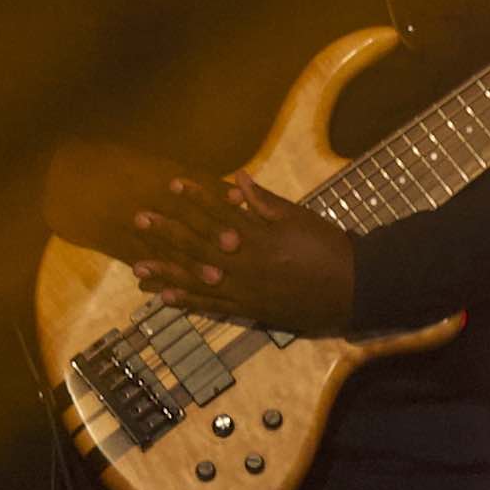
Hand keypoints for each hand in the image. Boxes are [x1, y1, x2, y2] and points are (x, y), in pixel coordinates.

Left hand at [126, 174, 362, 335]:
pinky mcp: (249, 309)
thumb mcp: (299, 218)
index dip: (193, 199)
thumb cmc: (328, 248)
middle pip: (198, 246)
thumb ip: (265, 202)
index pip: (217, 213)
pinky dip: (188, 303)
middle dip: (167, 233)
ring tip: (137, 267)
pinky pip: (212, 307)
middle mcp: (244, 264)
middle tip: (139, 221)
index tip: (170, 187)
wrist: (352, 289)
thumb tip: (236, 180)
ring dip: (166, 272)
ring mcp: (244, 290)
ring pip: (197, 280)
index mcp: (257, 237)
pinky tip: (166, 298)